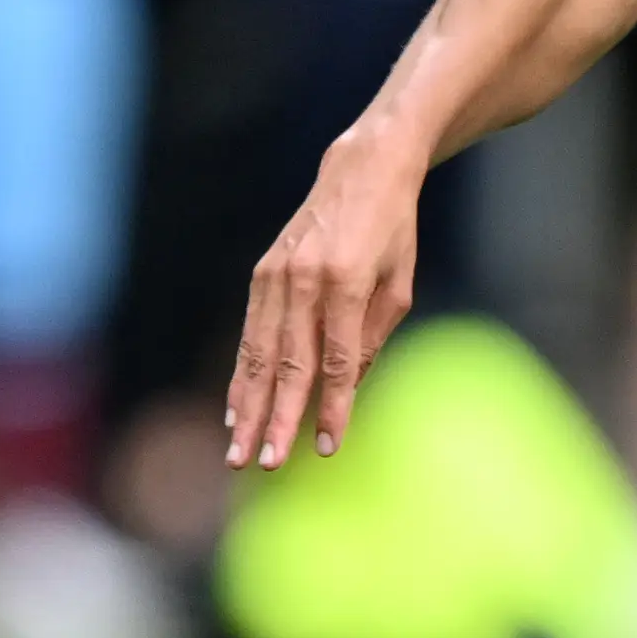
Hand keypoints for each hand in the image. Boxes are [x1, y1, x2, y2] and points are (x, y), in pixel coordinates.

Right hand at [226, 124, 426, 471]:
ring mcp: (275, 276)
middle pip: (290, 363)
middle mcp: (304, 279)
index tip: (326, 447)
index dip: (331, 407)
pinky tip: (237, 410)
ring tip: (240, 450)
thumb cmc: (393, 233)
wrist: (361, 174)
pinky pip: (250, 334)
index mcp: (349, 281)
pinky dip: (243, 375)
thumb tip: (345, 391)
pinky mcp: (261, 275)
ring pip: (260, 354)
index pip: (338, 359)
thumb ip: (372, 337)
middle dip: (279, 418)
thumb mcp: (399, 284)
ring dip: (250, 407)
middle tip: (267, 464)